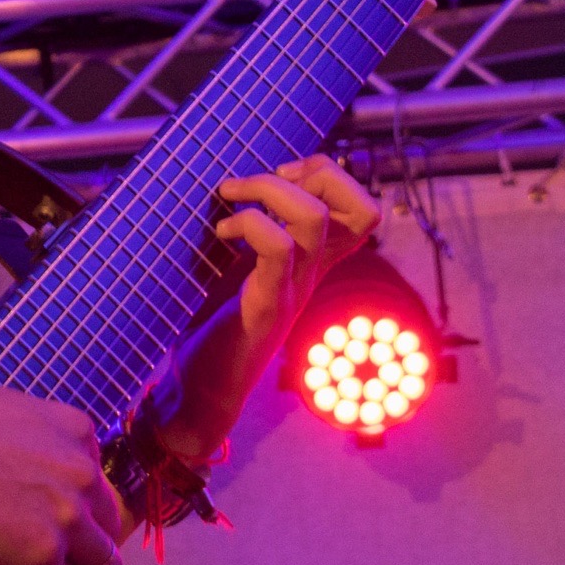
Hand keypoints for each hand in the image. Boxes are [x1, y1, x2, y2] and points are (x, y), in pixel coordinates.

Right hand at [0, 382, 124, 564]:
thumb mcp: (12, 416)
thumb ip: (39, 444)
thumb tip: (31, 468)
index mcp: (77, 433)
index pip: (98, 482)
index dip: (85, 506)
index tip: (70, 521)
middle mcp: (82, 474)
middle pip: (109, 524)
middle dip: (93, 545)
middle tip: (75, 563)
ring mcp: (66, 517)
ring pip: (104, 564)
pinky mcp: (42, 557)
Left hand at [154, 156, 379, 460]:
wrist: (201, 394)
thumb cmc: (215, 328)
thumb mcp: (243, 270)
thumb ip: (254, 237)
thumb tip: (231, 186)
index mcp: (313, 263)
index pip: (364, 211)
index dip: (332, 176)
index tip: (284, 172)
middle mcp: (315, 274)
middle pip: (363, 208)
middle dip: (319, 171)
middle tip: (271, 176)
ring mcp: (294, 290)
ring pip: (315, 219)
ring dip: (269, 188)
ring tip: (231, 196)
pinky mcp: (266, 307)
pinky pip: (276, 249)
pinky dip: (247, 224)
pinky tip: (220, 232)